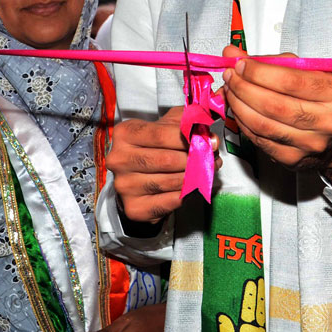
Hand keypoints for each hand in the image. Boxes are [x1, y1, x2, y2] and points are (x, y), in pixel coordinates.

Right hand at [108, 107, 201, 222]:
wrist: (138, 176)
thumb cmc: (156, 146)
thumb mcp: (169, 124)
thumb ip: (189, 123)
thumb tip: (211, 138)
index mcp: (125, 133)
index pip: (161, 135)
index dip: (190, 137)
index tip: (211, 141)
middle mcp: (119, 159)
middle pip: (167, 160)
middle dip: (196, 159)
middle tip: (212, 158)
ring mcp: (124, 186)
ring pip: (172, 182)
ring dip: (197, 176)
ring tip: (207, 170)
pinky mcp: (134, 208)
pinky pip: (171, 201)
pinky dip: (187, 194)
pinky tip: (192, 186)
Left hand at [221, 46, 331, 186]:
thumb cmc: (321, 100)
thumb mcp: (306, 73)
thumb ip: (271, 62)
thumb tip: (233, 54)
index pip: (290, 81)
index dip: (259, 72)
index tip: (240, 64)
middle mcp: (328, 120)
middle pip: (274, 104)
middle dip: (244, 88)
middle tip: (230, 77)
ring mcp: (311, 143)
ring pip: (263, 124)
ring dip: (239, 105)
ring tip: (230, 91)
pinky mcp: (294, 160)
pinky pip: (260, 140)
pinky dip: (243, 123)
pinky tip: (239, 111)